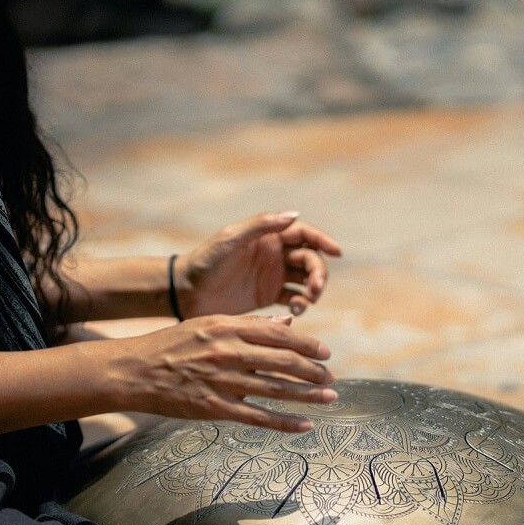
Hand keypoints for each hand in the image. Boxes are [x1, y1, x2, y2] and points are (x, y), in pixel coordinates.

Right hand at [107, 314, 335, 431]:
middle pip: (282, 361)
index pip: (278, 334)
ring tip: (329, 398)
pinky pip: (257, 417)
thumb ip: (248, 325)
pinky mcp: (214, 407)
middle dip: (312, 370)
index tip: (325, 352)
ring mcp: (221, 380)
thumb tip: (286, 322)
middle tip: (330, 377)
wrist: (133, 371)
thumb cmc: (171, 345)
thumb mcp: (207, 324)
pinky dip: (284, 422)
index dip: (306, 344)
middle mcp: (227, 351)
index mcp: (226, 326)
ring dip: (307, 395)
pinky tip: (304, 425)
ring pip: (275, 389)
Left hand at [176, 212, 341, 317]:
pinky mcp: (268, 296)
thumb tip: (294, 214)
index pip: (304, 234)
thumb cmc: (206, 260)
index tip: (337, 252)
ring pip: (305, 279)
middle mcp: (275, 254)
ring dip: (313, 289)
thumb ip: (261, 225)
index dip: (323, 240)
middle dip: (318, 272)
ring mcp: (273, 276)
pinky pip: (294, 299)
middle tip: (315, 289)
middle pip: (310, 259)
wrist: (186, 291)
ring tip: (306, 301)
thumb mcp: (231, 238)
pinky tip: (296, 310)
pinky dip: (300, 304)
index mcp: (268, 236)